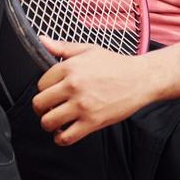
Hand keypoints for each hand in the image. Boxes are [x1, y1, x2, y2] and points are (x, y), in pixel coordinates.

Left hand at [32, 38, 158, 145]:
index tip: (51, 92)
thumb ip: (63, 47)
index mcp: (70, 68)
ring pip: (48, 122)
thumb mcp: (88, 50)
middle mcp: (74, 86)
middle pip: (39, 104)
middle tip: (49, 108)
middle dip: (41, 108)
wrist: (141, 79)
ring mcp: (82, 106)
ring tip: (56, 120)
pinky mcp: (92, 122)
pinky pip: (66, 137)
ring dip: (49, 124)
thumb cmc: (116, 65)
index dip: (44, 89)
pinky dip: (60, 138)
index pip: (40, 84)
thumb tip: (42, 41)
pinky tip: (64, 132)